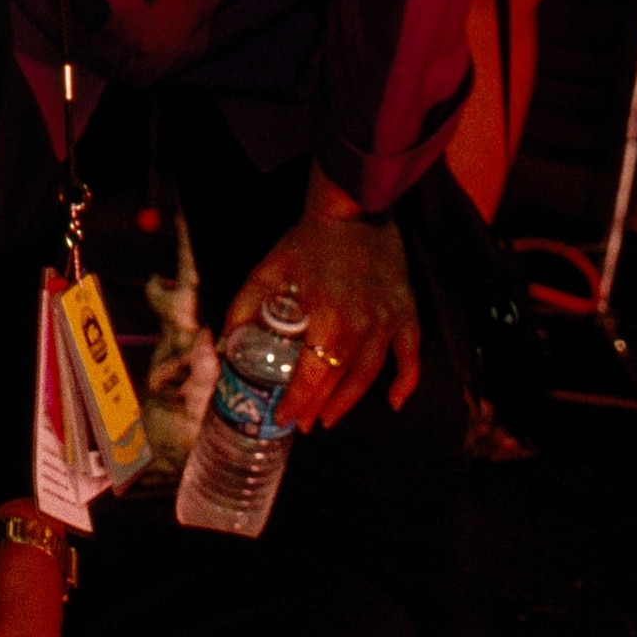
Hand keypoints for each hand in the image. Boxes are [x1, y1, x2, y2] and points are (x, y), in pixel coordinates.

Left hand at [224, 166, 418, 432]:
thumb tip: (225, 343)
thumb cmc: (307, 241)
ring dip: (350, 402)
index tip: (283, 418)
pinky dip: (405, 383)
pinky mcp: (407, 315)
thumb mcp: (267, 270)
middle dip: (319, 408)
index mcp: (328, 320)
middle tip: (304, 424)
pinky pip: (411, 357)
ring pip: (371, 376)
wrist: (353, 212)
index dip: (297, 402)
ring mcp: (389, 324)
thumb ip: (244, 307)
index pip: (311, 377)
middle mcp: (363, 329)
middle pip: (340, 382)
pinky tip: (393, 403)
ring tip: (329, 418)